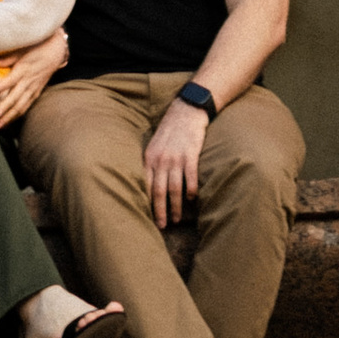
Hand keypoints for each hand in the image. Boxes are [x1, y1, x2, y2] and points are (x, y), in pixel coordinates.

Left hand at [0, 29, 67, 129]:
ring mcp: (34, 88)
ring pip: (21, 105)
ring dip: (10, 116)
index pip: (12, 80)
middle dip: (5, 108)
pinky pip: (27, 106)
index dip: (2, 86)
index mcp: (24, 68)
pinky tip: (10, 121)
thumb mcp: (23, 48)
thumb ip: (9, 57)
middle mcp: (29, 81)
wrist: (55, 52)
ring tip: (0, 125)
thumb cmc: (37, 47)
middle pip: (16, 97)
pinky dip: (19, 114)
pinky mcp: (37, 92)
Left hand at [145, 99, 208, 224]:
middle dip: (159, 211)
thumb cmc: (169, 131)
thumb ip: (151, 164)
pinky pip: (190, 177)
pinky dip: (191, 190)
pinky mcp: (191, 154)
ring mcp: (176, 157)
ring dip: (175, 206)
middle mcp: (161, 159)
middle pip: (159, 191)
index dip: (147, 203)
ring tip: (176, 219)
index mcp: (149, 157)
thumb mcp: (154, 145)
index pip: (146, 185)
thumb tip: (147, 186)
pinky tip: (192, 199)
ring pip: (174, 188)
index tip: (148, 217)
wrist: (186, 110)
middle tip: (161, 226)